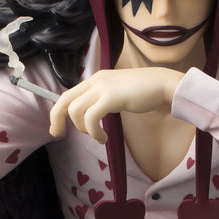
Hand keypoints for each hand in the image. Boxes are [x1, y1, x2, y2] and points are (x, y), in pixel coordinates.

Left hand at [48, 68, 181, 143]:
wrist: (162, 84)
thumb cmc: (143, 92)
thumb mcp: (116, 92)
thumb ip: (102, 99)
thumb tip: (89, 115)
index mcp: (95, 80)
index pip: (67, 94)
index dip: (57, 112)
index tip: (56, 128)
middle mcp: (95, 81)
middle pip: (65, 101)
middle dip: (57, 119)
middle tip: (57, 134)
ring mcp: (102, 88)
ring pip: (76, 111)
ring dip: (84, 129)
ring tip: (98, 136)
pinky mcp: (110, 97)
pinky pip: (91, 118)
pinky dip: (94, 132)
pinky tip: (104, 138)